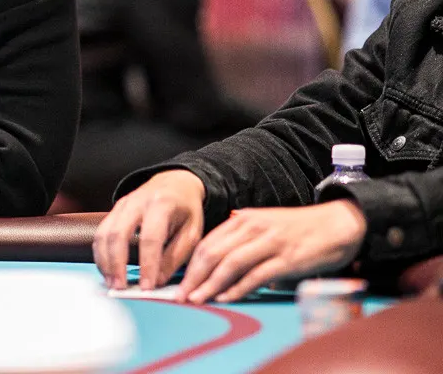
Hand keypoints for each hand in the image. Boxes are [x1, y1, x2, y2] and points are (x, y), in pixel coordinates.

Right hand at [93, 169, 205, 289]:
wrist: (175, 183)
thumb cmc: (186, 211)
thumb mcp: (193, 232)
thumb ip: (176, 256)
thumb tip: (157, 281)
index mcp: (162, 204)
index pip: (150, 238)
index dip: (147, 264)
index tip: (147, 287)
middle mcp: (137, 202)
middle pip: (118, 233)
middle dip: (117, 263)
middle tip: (121, 287)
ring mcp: (122, 205)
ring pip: (104, 233)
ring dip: (105, 261)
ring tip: (112, 283)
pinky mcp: (113, 210)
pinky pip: (100, 233)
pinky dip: (101, 254)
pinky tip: (108, 270)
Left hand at [176, 201, 366, 303]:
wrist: (339, 224)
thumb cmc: (301, 230)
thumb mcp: (266, 228)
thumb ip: (244, 242)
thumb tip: (223, 267)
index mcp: (245, 220)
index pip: (208, 242)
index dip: (191, 264)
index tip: (179, 282)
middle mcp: (253, 228)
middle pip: (213, 253)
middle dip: (194, 277)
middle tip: (181, 296)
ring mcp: (270, 243)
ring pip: (230, 264)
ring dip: (210, 284)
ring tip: (196, 300)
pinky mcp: (287, 259)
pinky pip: (256, 275)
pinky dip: (238, 288)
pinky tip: (225, 298)